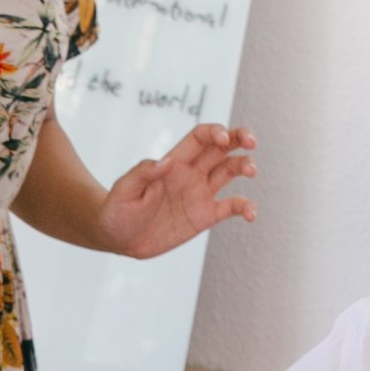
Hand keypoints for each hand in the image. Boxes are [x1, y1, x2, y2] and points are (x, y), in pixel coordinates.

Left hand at [99, 124, 256, 259]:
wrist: (117, 238)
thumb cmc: (117, 210)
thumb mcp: (124, 190)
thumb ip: (142, 173)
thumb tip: (166, 162)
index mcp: (173, 163)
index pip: (199, 138)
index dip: (214, 132)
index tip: (223, 138)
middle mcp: (191, 174)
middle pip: (221, 148)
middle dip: (240, 138)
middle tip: (252, 141)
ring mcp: (200, 194)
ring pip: (230, 171)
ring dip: (244, 166)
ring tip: (252, 170)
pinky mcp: (205, 216)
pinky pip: (230, 207)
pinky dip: (245, 207)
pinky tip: (251, 214)